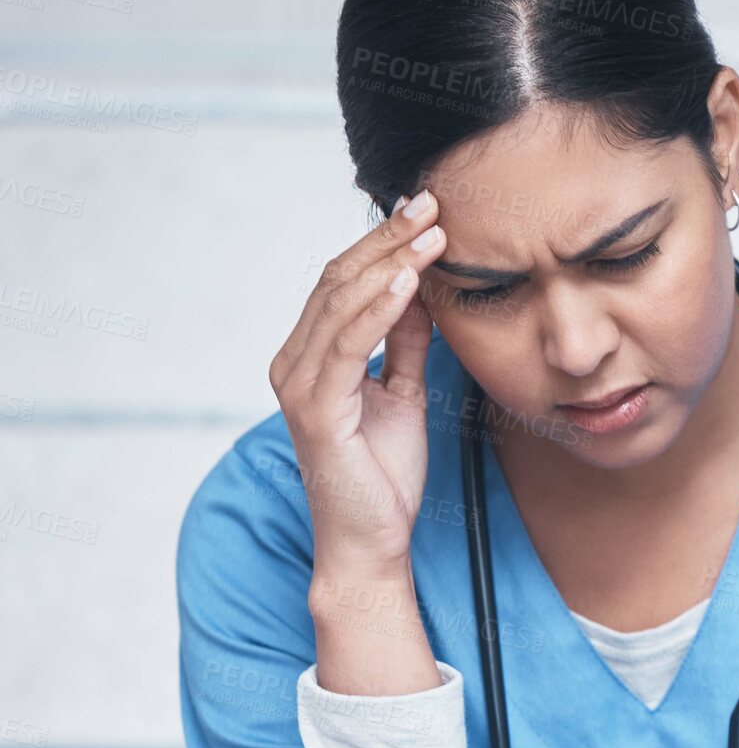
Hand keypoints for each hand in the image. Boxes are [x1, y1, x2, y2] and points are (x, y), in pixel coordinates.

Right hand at [268, 190, 447, 580]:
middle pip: (338, 279)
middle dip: (388, 238)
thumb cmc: (384, 477)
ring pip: (340, 303)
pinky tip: (408, 282)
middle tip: (433, 205)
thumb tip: (421, 289)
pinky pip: (346, 345)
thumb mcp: (404, 395)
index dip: (384, 243)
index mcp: (312, 356)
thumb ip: (406, 343)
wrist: (371, 542)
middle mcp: (294, 362)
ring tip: (433, 233)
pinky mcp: (315, 410)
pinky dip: (378, 308)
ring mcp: (299, 384)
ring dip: (390, 262)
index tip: (429, 212)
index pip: (344, 282)